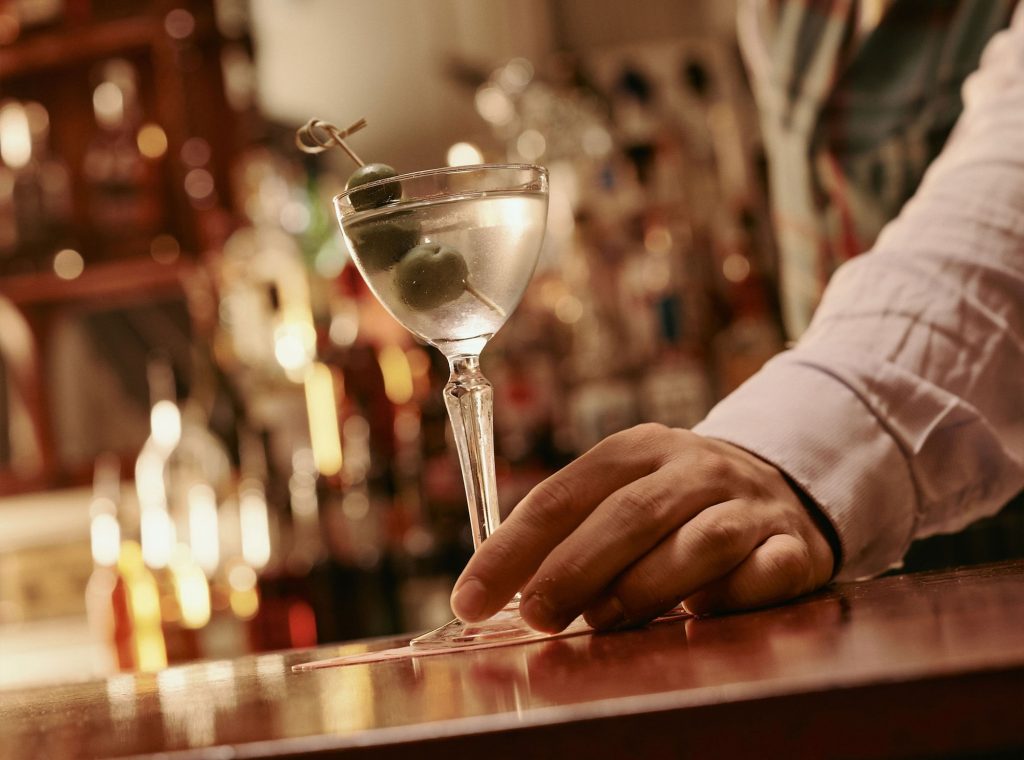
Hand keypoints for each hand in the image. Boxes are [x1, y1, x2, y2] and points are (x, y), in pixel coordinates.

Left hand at [450, 424, 835, 632]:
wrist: (780, 484)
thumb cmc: (675, 503)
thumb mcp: (622, 492)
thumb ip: (569, 530)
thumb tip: (498, 590)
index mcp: (637, 449)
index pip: (561, 495)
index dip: (511, 549)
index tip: (470, 599)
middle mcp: (694, 467)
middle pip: (628, 515)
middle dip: (573, 569)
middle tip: (536, 617)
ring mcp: (749, 503)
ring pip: (698, 543)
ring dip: (643, 588)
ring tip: (601, 622)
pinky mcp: (795, 544)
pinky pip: (765, 572)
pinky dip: (730, 597)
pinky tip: (699, 615)